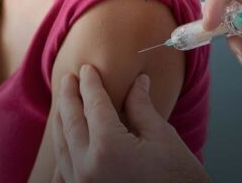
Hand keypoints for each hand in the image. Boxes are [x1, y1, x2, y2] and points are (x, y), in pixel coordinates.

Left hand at [52, 65, 210, 182]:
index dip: (90, 85)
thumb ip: (142, 107)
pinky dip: (63, 153)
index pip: (94, 106)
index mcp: (108, 148)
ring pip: (62, 147)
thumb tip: (137, 82)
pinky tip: (64, 143)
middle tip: (69, 80)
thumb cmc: (179, 179)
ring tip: (64, 105)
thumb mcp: (163, 137)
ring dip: (62, 123)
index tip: (87, 70)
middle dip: (69, 99)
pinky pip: (64, 172)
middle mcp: (88, 168)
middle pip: (71, 124)